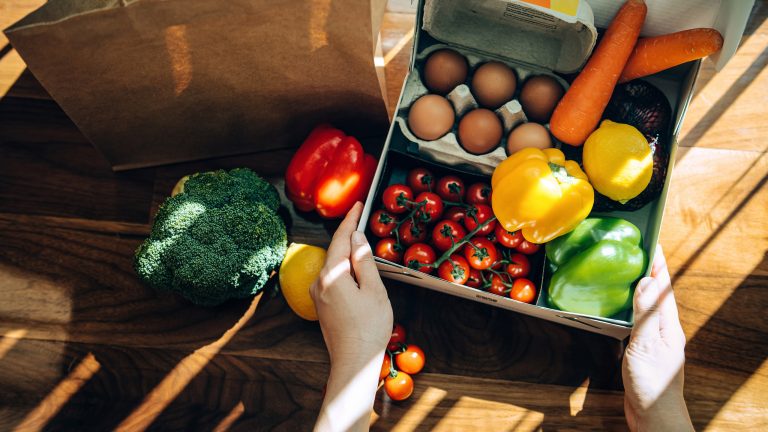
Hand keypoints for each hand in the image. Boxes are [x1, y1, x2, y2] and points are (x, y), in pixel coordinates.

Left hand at [313, 202, 392, 431]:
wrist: (354, 362)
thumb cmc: (369, 328)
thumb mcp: (374, 290)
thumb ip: (364, 261)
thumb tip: (356, 237)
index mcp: (331, 275)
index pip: (340, 239)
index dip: (350, 220)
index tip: (357, 205)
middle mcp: (318, 282)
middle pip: (334, 251)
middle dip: (347, 234)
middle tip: (360, 218)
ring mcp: (317, 295)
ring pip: (332, 265)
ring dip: (345, 252)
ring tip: (360, 241)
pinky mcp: (321, 305)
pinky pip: (332, 278)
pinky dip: (343, 268)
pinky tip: (354, 269)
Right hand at [622, 246, 692, 430]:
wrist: (653, 416)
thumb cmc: (652, 383)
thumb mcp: (646, 344)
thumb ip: (646, 313)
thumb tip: (646, 281)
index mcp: (668, 325)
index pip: (664, 287)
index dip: (658, 265)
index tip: (652, 244)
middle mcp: (664, 330)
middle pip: (657, 295)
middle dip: (649, 272)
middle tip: (636, 252)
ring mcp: (654, 341)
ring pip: (647, 308)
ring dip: (639, 289)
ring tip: (626, 273)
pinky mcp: (643, 351)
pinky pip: (637, 322)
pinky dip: (630, 309)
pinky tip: (620, 310)